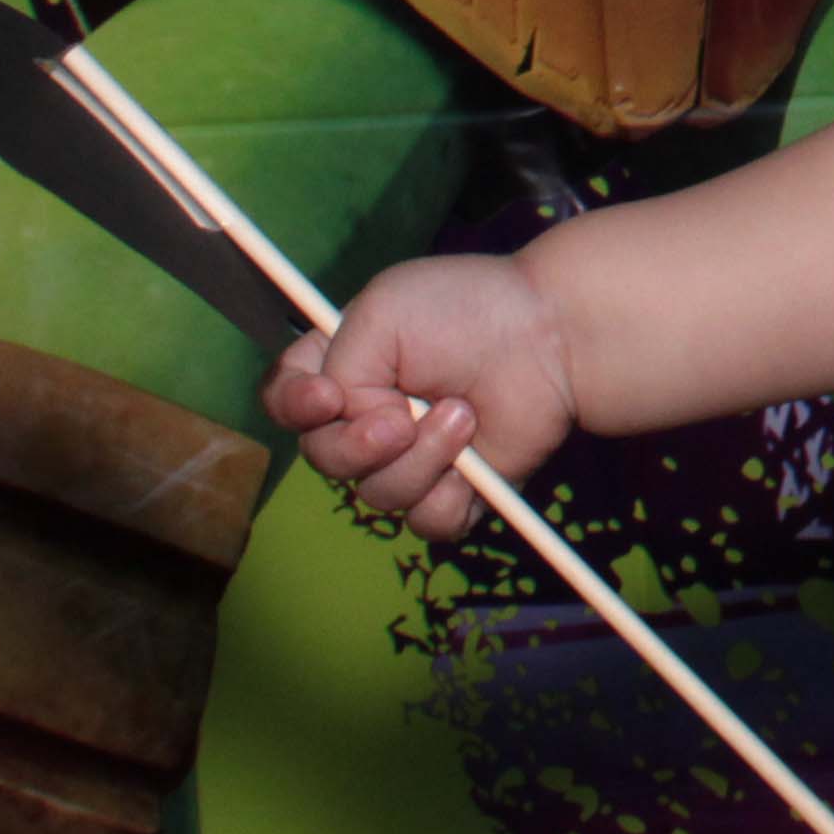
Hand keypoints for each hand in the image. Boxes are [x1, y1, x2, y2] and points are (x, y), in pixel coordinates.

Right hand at [261, 254, 576, 538]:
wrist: (548, 337)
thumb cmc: (465, 311)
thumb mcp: (382, 314)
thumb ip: (336, 367)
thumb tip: (343, 421)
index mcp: (341, 368)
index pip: (284, 400)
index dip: (292, 406)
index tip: (325, 398)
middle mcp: (366, 418)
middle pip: (322, 458)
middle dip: (357, 444)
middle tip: (402, 417)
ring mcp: (409, 458)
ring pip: (377, 494)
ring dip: (420, 457)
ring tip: (463, 413)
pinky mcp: (454, 492)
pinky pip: (425, 522)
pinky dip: (448, 493)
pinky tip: (475, 456)